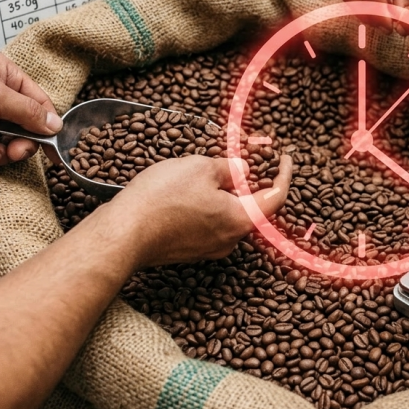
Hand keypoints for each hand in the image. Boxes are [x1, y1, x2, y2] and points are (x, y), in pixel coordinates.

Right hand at [105, 155, 292, 266]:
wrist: (123, 233)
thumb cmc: (162, 199)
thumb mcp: (200, 168)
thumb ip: (228, 168)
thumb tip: (243, 170)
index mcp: (241, 220)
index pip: (275, 197)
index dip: (283, 174)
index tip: (285, 158)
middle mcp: (229, 240)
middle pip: (251, 208)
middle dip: (249, 183)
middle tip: (243, 160)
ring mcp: (208, 248)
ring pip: (227, 216)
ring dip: (225, 194)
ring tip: (209, 171)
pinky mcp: (188, 250)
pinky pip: (207, 224)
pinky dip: (207, 205)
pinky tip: (189, 189)